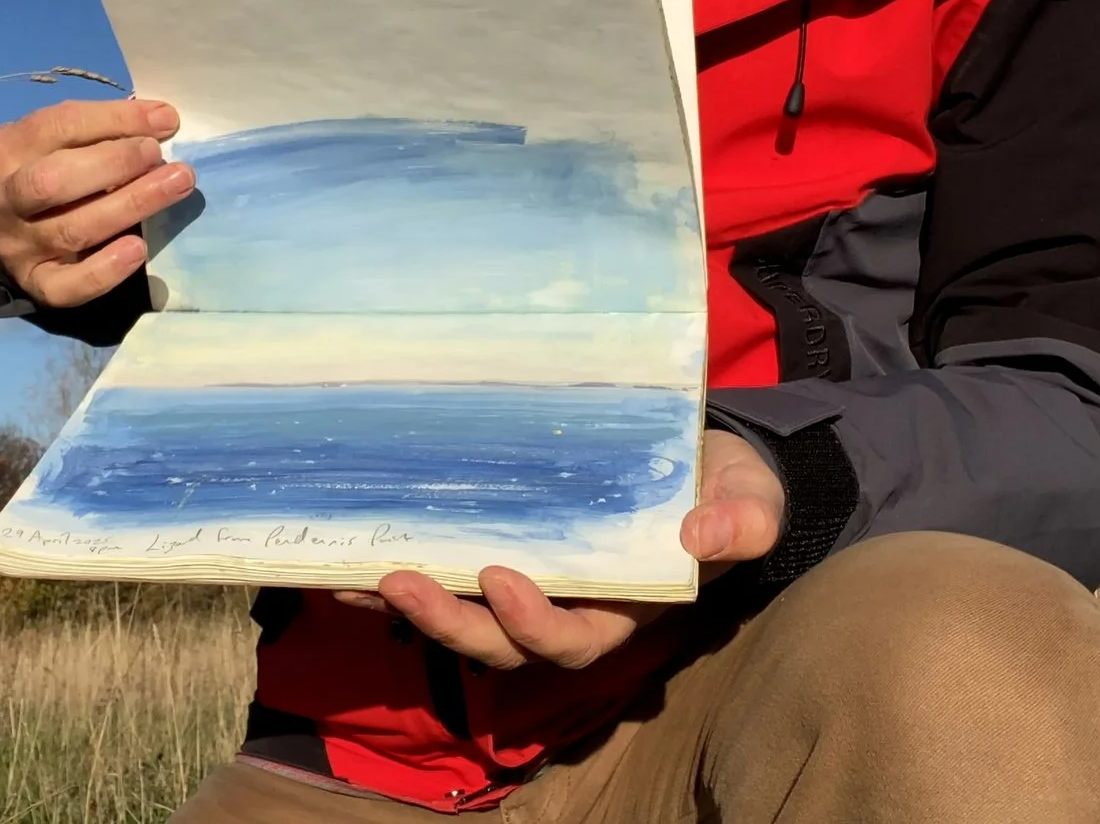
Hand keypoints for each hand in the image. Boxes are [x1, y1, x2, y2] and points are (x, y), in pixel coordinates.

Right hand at [0, 98, 193, 306]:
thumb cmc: (37, 168)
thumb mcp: (50, 139)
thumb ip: (99, 127)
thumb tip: (163, 120)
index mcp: (6, 149)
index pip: (59, 127)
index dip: (115, 120)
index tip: (165, 120)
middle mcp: (5, 199)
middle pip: (54, 181)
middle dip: (115, 163)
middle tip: (158, 155)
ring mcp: (18, 246)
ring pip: (73, 230)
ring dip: (131, 206)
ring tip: (176, 185)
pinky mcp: (35, 283)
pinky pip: (68, 286)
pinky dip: (106, 270)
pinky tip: (139, 248)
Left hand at [336, 429, 786, 669]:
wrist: (700, 460)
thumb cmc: (726, 489)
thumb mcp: (750, 499)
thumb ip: (742, 520)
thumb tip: (704, 537)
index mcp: (622, 608)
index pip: (569, 639)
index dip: (532, 621)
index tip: (501, 578)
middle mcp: (565, 607)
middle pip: (498, 641)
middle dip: (448, 622)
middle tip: (402, 582)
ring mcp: (528, 581)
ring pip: (460, 615)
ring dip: (408, 604)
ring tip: (355, 579)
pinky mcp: (499, 544)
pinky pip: (446, 570)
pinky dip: (403, 570)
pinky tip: (349, 558)